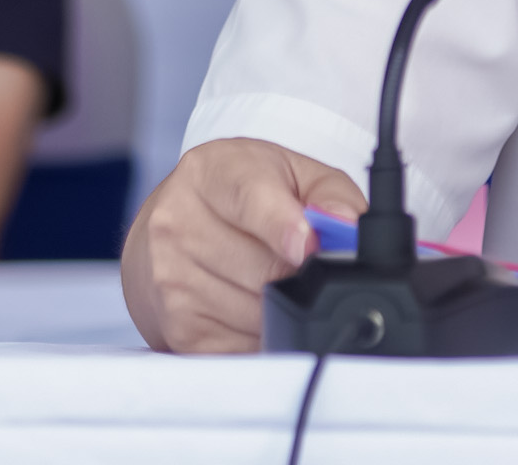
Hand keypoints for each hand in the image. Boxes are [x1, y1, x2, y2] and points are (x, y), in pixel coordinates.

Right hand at [123, 138, 366, 352]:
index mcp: (210, 171)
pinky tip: (253, 306)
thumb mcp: (288, 173)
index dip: (284, 227)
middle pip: (263, 269)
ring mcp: (170, 277)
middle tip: (306, 263)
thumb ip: (329, 194)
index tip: (308, 246)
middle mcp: (178, 221)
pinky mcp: (177, 327)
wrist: (171, 225)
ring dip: (283, 306)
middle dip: (301, 274)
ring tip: (275, 278)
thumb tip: (347, 226)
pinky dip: (262, 335)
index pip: (250, 200)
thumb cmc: (238, 195)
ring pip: (257, 313)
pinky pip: (241, 346)